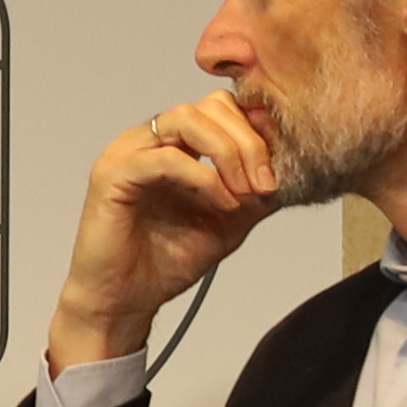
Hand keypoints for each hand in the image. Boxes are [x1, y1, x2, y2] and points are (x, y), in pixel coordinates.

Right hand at [54, 90, 303, 368]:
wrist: (124, 301)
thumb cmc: (165, 261)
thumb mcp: (228, 223)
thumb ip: (254, 193)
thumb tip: (294, 169)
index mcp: (173, 143)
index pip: (221, 108)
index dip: (256, 131)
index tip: (282, 169)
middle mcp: (148, 138)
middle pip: (208, 106)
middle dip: (248, 142)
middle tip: (265, 185)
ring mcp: (127, 151)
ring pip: (186, 119)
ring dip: (227, 154)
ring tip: (244, 193)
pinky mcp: (113, 174)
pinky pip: (166, 158)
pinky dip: (203, 178)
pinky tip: (221, 204)